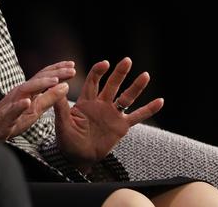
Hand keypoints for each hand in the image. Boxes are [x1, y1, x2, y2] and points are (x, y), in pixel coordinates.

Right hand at [0, 61, 75, 139]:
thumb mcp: (35, 109)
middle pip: (38, 79)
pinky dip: (19, 105)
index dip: (58, 70)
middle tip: (71, 69)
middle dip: (55, 73)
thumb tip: (65, 86)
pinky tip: (26, 102)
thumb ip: (48, 98)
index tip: (73, 65)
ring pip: (26, 90)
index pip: (44, 77)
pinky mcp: (4, 115)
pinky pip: (11, 110)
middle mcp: (20, 92)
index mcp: (28, 90)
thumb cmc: (13, 119)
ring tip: (55, 80)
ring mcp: (12, 102)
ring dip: (40, 84)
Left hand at [53, 57, 163, 171]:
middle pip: (112, 85)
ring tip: (146, 75)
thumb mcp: (62, 123)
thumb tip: (57, 88)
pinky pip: (137, 116)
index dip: (98, 71)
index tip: (105, 63)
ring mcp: (113, 114)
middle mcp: (101, 104)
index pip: (93, 81)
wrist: (78, 157)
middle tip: (127, 60)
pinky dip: (149, 109)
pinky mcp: (121, 127)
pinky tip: (160, 101)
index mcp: (86, 100)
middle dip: (119, 73)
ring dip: (136, 87)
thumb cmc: (67, 139)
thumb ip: (61, 106)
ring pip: (126, 97)